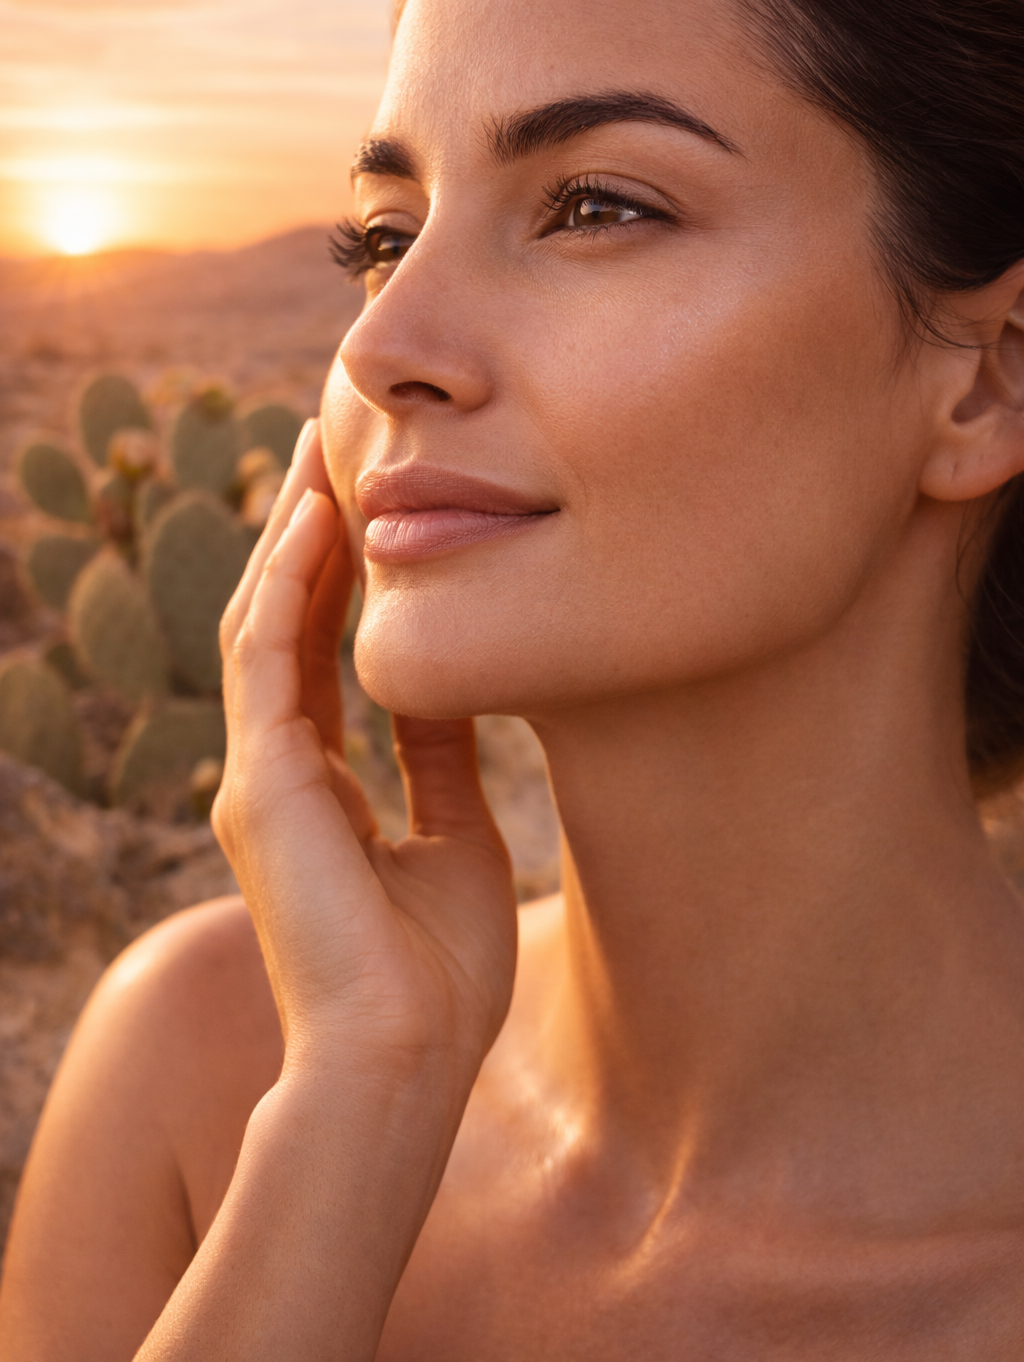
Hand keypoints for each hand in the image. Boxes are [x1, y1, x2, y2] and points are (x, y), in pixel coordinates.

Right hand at [214, 419, 518, 1094]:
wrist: (405, 1061)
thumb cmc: (437, 976)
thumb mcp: (457, 839)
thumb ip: (442, 760)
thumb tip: (455, 686)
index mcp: (318, 792)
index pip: (320, 660)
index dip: (339, 582)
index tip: (367, 511)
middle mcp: (276, 775)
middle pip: (284, 627)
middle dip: (307, 540)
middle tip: (328, 452)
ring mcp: (259, 778)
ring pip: (265, 626)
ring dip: (291, 540)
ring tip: (318, 459)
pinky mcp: (261, 783)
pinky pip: (267, 657)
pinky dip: (287, 584)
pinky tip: (313, 520)